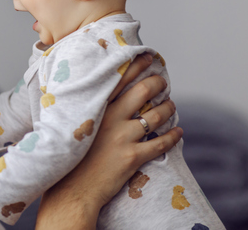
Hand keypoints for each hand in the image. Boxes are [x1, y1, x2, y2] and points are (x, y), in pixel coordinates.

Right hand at [37, 53, 182, 228]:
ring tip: (171, 106)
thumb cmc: (69, 156)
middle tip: (163, 83)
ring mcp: (122, 137)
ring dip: (168, 108)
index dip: (136, 65)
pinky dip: (173, 136)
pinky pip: (160, 143)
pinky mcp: (133, 157)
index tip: (148, 57)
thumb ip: (84, 108)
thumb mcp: (72, 124)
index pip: (119, 78)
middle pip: (143, 91)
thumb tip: (92, 94)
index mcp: (95, 108)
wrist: (71, 190)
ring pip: (155, 115)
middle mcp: (110, 118)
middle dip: (158, 84)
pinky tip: (178, 132)